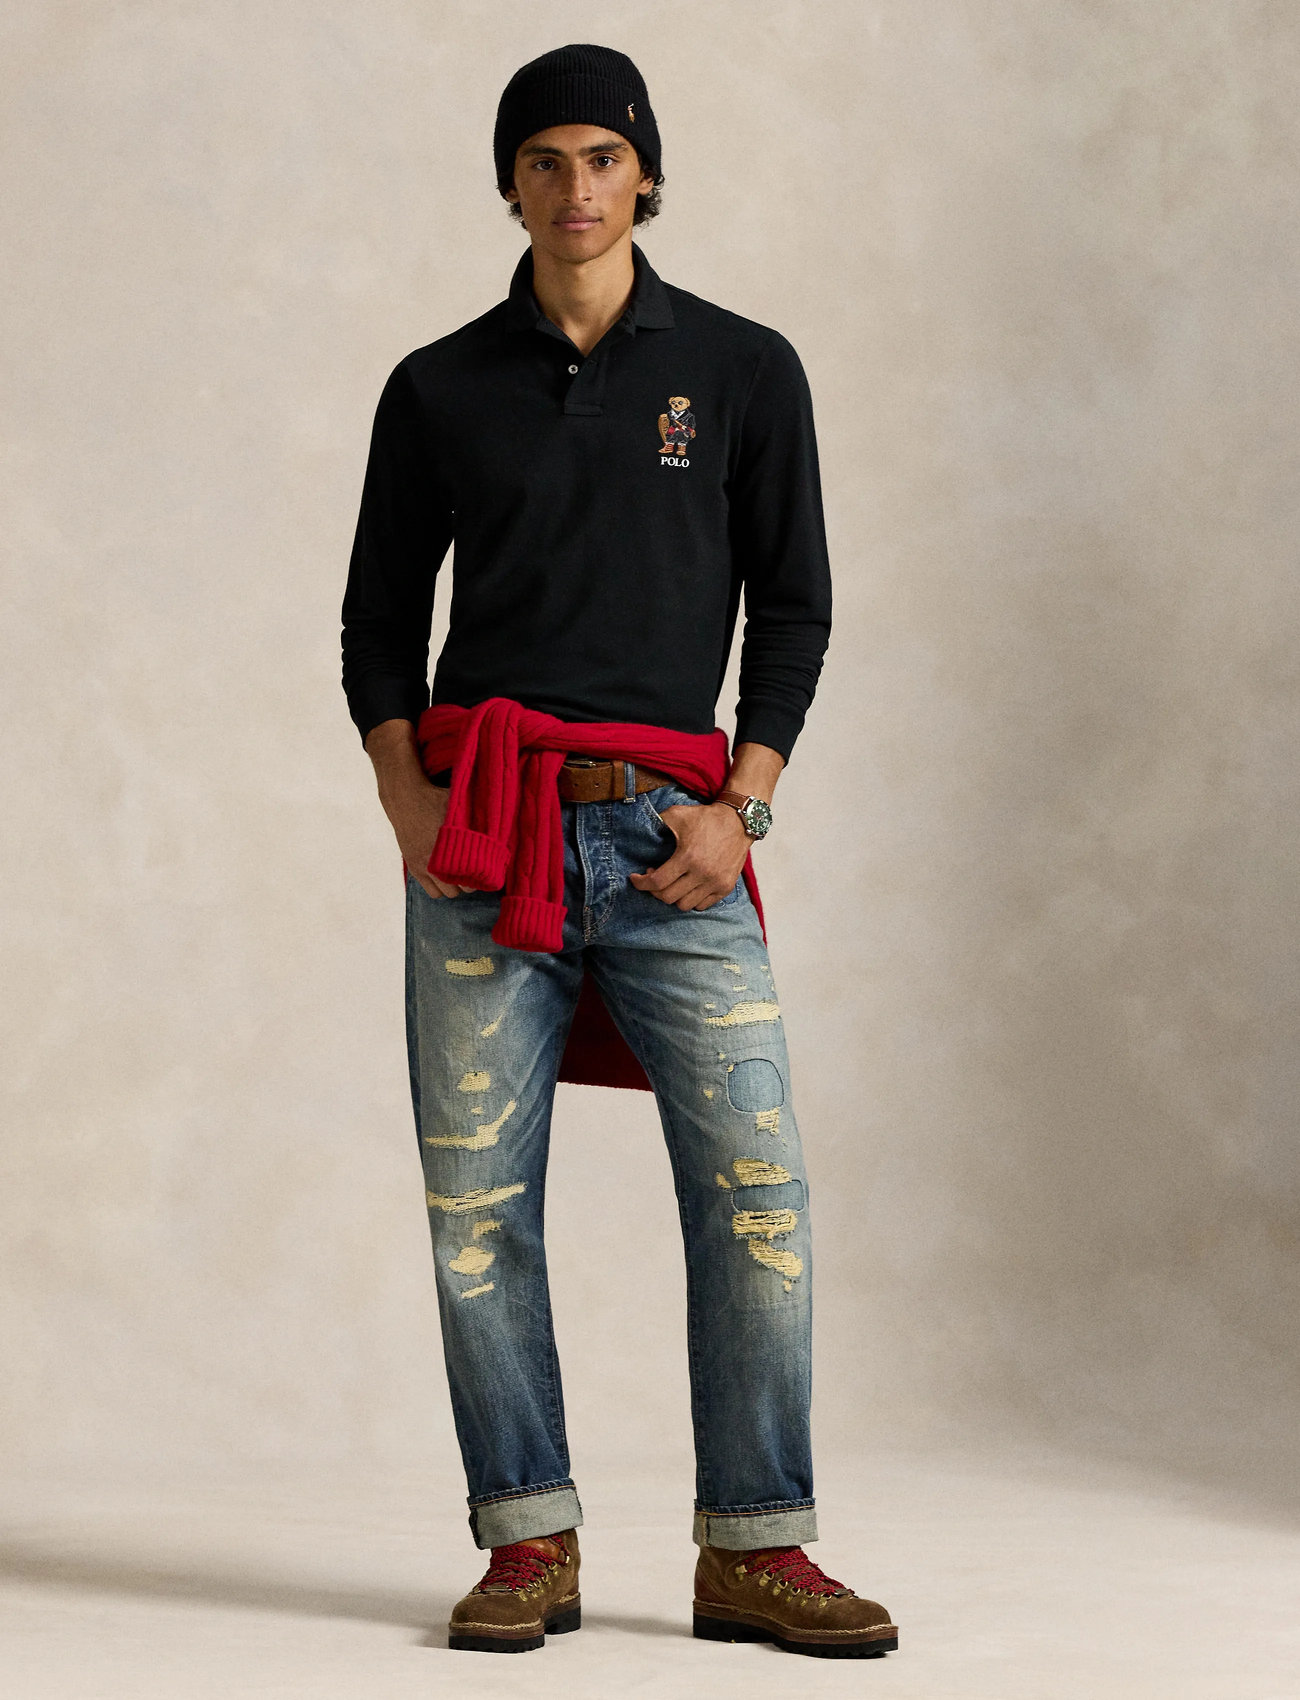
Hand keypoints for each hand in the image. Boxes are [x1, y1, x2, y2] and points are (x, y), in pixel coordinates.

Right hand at [380, 774, 474, 899]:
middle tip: (474, 871)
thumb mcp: (459, 804)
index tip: (486, 867)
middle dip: (471, 881)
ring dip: (456, 886)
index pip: (475, 874)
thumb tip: (500, 824)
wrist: (405, 799)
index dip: (484, 873)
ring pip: (448, 893)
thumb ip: (478, 816)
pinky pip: (432, 892)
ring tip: (459, 874)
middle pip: (464, 888)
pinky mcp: (414, 868)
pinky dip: (440, 888)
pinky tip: (445, 876)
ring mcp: (425, 867)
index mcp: (453, 845)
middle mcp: (439, 860)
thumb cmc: (436, 798)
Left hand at [628, 801, 750, 910]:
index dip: (641, 883)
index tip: (635, 878)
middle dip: (655, 890)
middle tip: (654, 877)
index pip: (657, 882)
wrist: (738, 821)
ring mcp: (715, 882)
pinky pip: (702, 905)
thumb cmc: (706, 817)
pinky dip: (691, 900)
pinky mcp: (725, 887)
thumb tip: (640, 830)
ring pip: (684, 905)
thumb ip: (657, 822)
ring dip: (673, 896)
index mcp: (687, 857)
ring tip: (672, 883)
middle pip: (668, 897)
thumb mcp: (677, 814)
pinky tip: (687, 887)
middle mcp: (702, 873)